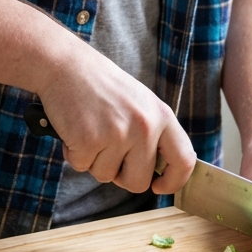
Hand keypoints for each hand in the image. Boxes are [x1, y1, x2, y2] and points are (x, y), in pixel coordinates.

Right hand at [36, 48, 194, 196]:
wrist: (67, 66)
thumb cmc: (102, 86)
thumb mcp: (141, 103)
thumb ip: (153, 133)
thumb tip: (158, 171)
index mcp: (162, 116)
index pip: (184, 161)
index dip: (174, 181)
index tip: (158, 186)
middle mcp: (144, 127)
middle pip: (139, 182)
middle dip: (120, 175)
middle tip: (108, 151)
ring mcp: (117, 134)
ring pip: (106, 176)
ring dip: (94, 161)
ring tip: (91, 129)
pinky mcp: (89, 140)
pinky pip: (82, 167)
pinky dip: (74, 154)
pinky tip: (75, 129)